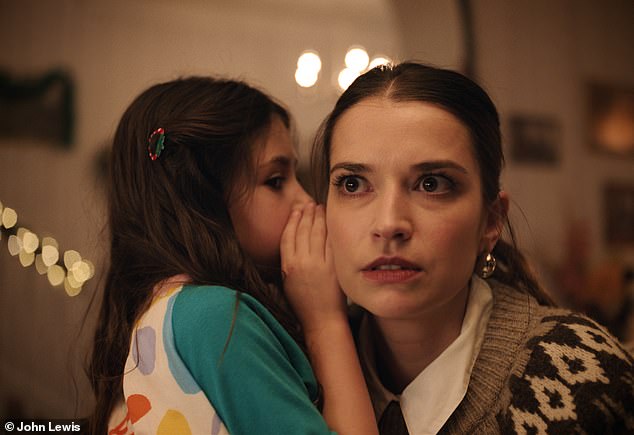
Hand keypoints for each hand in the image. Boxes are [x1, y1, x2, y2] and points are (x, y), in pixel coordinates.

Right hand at [281, 202, 345, 332]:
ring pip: (317, 233)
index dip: (292, 221)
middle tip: (309, 204)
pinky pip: (331, 242)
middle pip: (303, 231)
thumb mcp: (287, 283)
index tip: (296, 211)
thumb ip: (287, 263)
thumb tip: (290, 245)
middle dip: (306, 214)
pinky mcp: (333, 266)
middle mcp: (302, 262)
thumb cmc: (303, 304)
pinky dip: (330, 229)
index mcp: (288, 266)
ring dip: (318, 217)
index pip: (288, 236)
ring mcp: (318, 264)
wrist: (322, 319)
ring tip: (319, 208)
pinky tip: (331, 221)